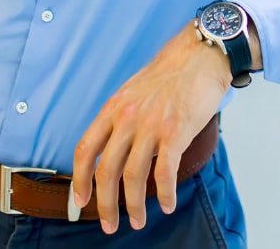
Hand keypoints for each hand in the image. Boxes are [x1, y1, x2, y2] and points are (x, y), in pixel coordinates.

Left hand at [69, 24, 231, 234]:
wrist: (200, 56)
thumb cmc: (170, 73)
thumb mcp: (133, 92)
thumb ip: (121, 119)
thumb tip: (114, 151)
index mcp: (113, 109)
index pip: (85, 149)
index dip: (79, 180)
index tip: (79, 201)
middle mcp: (128, 118)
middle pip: (106, 171)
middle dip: (104, 204)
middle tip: (109, 224)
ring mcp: (151, 125)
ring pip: (134, 177)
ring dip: (134, 206)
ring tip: (138, 220)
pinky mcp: (176, 132)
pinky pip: (165, 173)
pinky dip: (164, 194)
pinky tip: (166, 204)